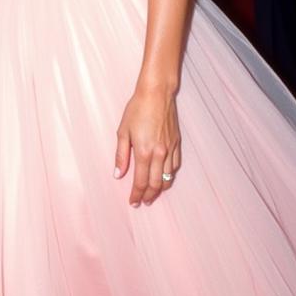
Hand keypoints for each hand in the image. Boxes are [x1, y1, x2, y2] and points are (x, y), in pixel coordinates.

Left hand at [114, 85, 180, 206]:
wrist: (157, 93)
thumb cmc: (137, 109)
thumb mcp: (123, 131)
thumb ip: (121, 155)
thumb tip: (118, 174)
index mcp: (144, 152)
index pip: (140, 182)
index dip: (136, 195)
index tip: (133, 202)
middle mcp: (159, 153)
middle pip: (155, 184)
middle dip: (149, 196)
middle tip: (143, 201)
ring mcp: (170, 149)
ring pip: (168, 177)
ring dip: (160, 188)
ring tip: (153, 193)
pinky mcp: (177, 143)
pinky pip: (175, 166)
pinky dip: (170, 175)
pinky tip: (164, 177)